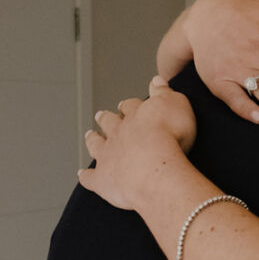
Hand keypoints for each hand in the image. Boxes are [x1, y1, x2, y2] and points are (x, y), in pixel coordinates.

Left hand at [79, 77, 197, 209]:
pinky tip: (81, 175)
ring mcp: (108, 156)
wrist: (158, 169)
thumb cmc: (172, 138)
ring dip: (92, 139)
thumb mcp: (177, 104)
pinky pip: (90, 177)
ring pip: (96, 144)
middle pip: (109, 122)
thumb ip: (164, 92)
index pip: (131, 107)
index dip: (129, 106)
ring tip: (89, 135)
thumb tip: (156, 79)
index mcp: (137, 116)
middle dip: (105, 119)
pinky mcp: (103, 179)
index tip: (125, 105)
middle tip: (100, 115)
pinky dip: (85, 176)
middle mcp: (119, 133)